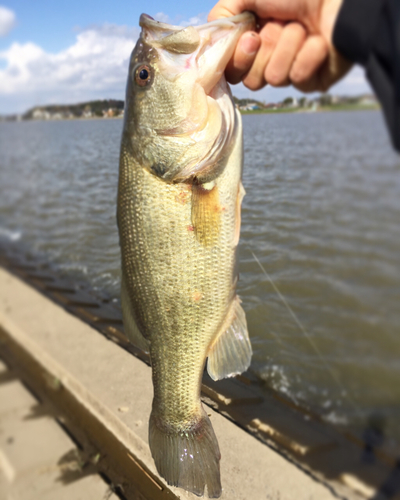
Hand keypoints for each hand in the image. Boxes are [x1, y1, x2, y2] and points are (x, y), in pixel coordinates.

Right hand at [208, 0, 352, 91]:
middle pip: (250, 79)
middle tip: (282, 26)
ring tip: (305, 28)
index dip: (238, 58)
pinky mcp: (313, 81)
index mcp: (256, 38)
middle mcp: (272, 56)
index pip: (232, 69)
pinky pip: (298, 79)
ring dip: (290, 46)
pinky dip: (309, 55)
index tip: (252, 37)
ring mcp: (292, 70)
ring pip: (275, 78)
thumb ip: (224, 13)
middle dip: (266, 50)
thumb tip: (212, 37)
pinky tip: (320, 40)